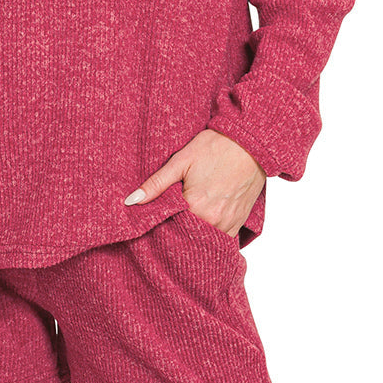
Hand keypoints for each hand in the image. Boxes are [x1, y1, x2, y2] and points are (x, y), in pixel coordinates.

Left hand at [124, 129, 266, 236]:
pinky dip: (211, 234)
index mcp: (195, 206)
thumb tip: (131, 201)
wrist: (251, 142)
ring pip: (204, 239)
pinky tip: (202, 222)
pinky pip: (222, 239)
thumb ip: (156, 184)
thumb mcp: (181, 160)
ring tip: (185, 219)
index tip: (153, 217)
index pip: (168, 227)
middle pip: (186, 235)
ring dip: (193, 233)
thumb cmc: (215, 147)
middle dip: (175, 230)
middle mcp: (213, 220)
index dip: (159, 223)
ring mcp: (229, 223)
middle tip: (168, 218)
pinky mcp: (240, 222)